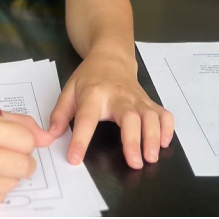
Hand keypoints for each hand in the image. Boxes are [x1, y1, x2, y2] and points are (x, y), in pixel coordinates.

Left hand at [48, 52, 173, 167]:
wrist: (111, 56)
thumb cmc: (89, 77)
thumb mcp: (69, 90)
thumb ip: (60, 113)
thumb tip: (51, 135)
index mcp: (93, 94)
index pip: (86, 118)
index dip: (80, 139)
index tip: (75, 158)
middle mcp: (118, 96)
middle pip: (129, 117)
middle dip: (134, 140)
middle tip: (135, 163)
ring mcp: (136, 98)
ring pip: (150, 116)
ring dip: (153, 137)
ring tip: (151, 157)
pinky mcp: (148, 101)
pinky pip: (163, 113)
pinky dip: (167, 128)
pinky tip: (164, 142)